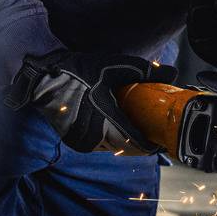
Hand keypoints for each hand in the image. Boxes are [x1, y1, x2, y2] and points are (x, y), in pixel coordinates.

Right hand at [5, 50, 176, 152]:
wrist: (44, 79)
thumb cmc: (79, 71)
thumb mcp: (114, 66)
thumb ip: (145, 72)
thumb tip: (173, 73)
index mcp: (106, 118)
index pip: (135, 141)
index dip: (151, 144)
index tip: (161, 141)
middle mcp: (94, 135)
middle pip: (126, 148)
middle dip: (141, 145)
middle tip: (153, 135)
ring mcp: (83, 141)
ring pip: (112, 149)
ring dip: (125, 144)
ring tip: (137, 132)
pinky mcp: (75, 142)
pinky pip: (99, 147)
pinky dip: (110, 142)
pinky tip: (117, 131)